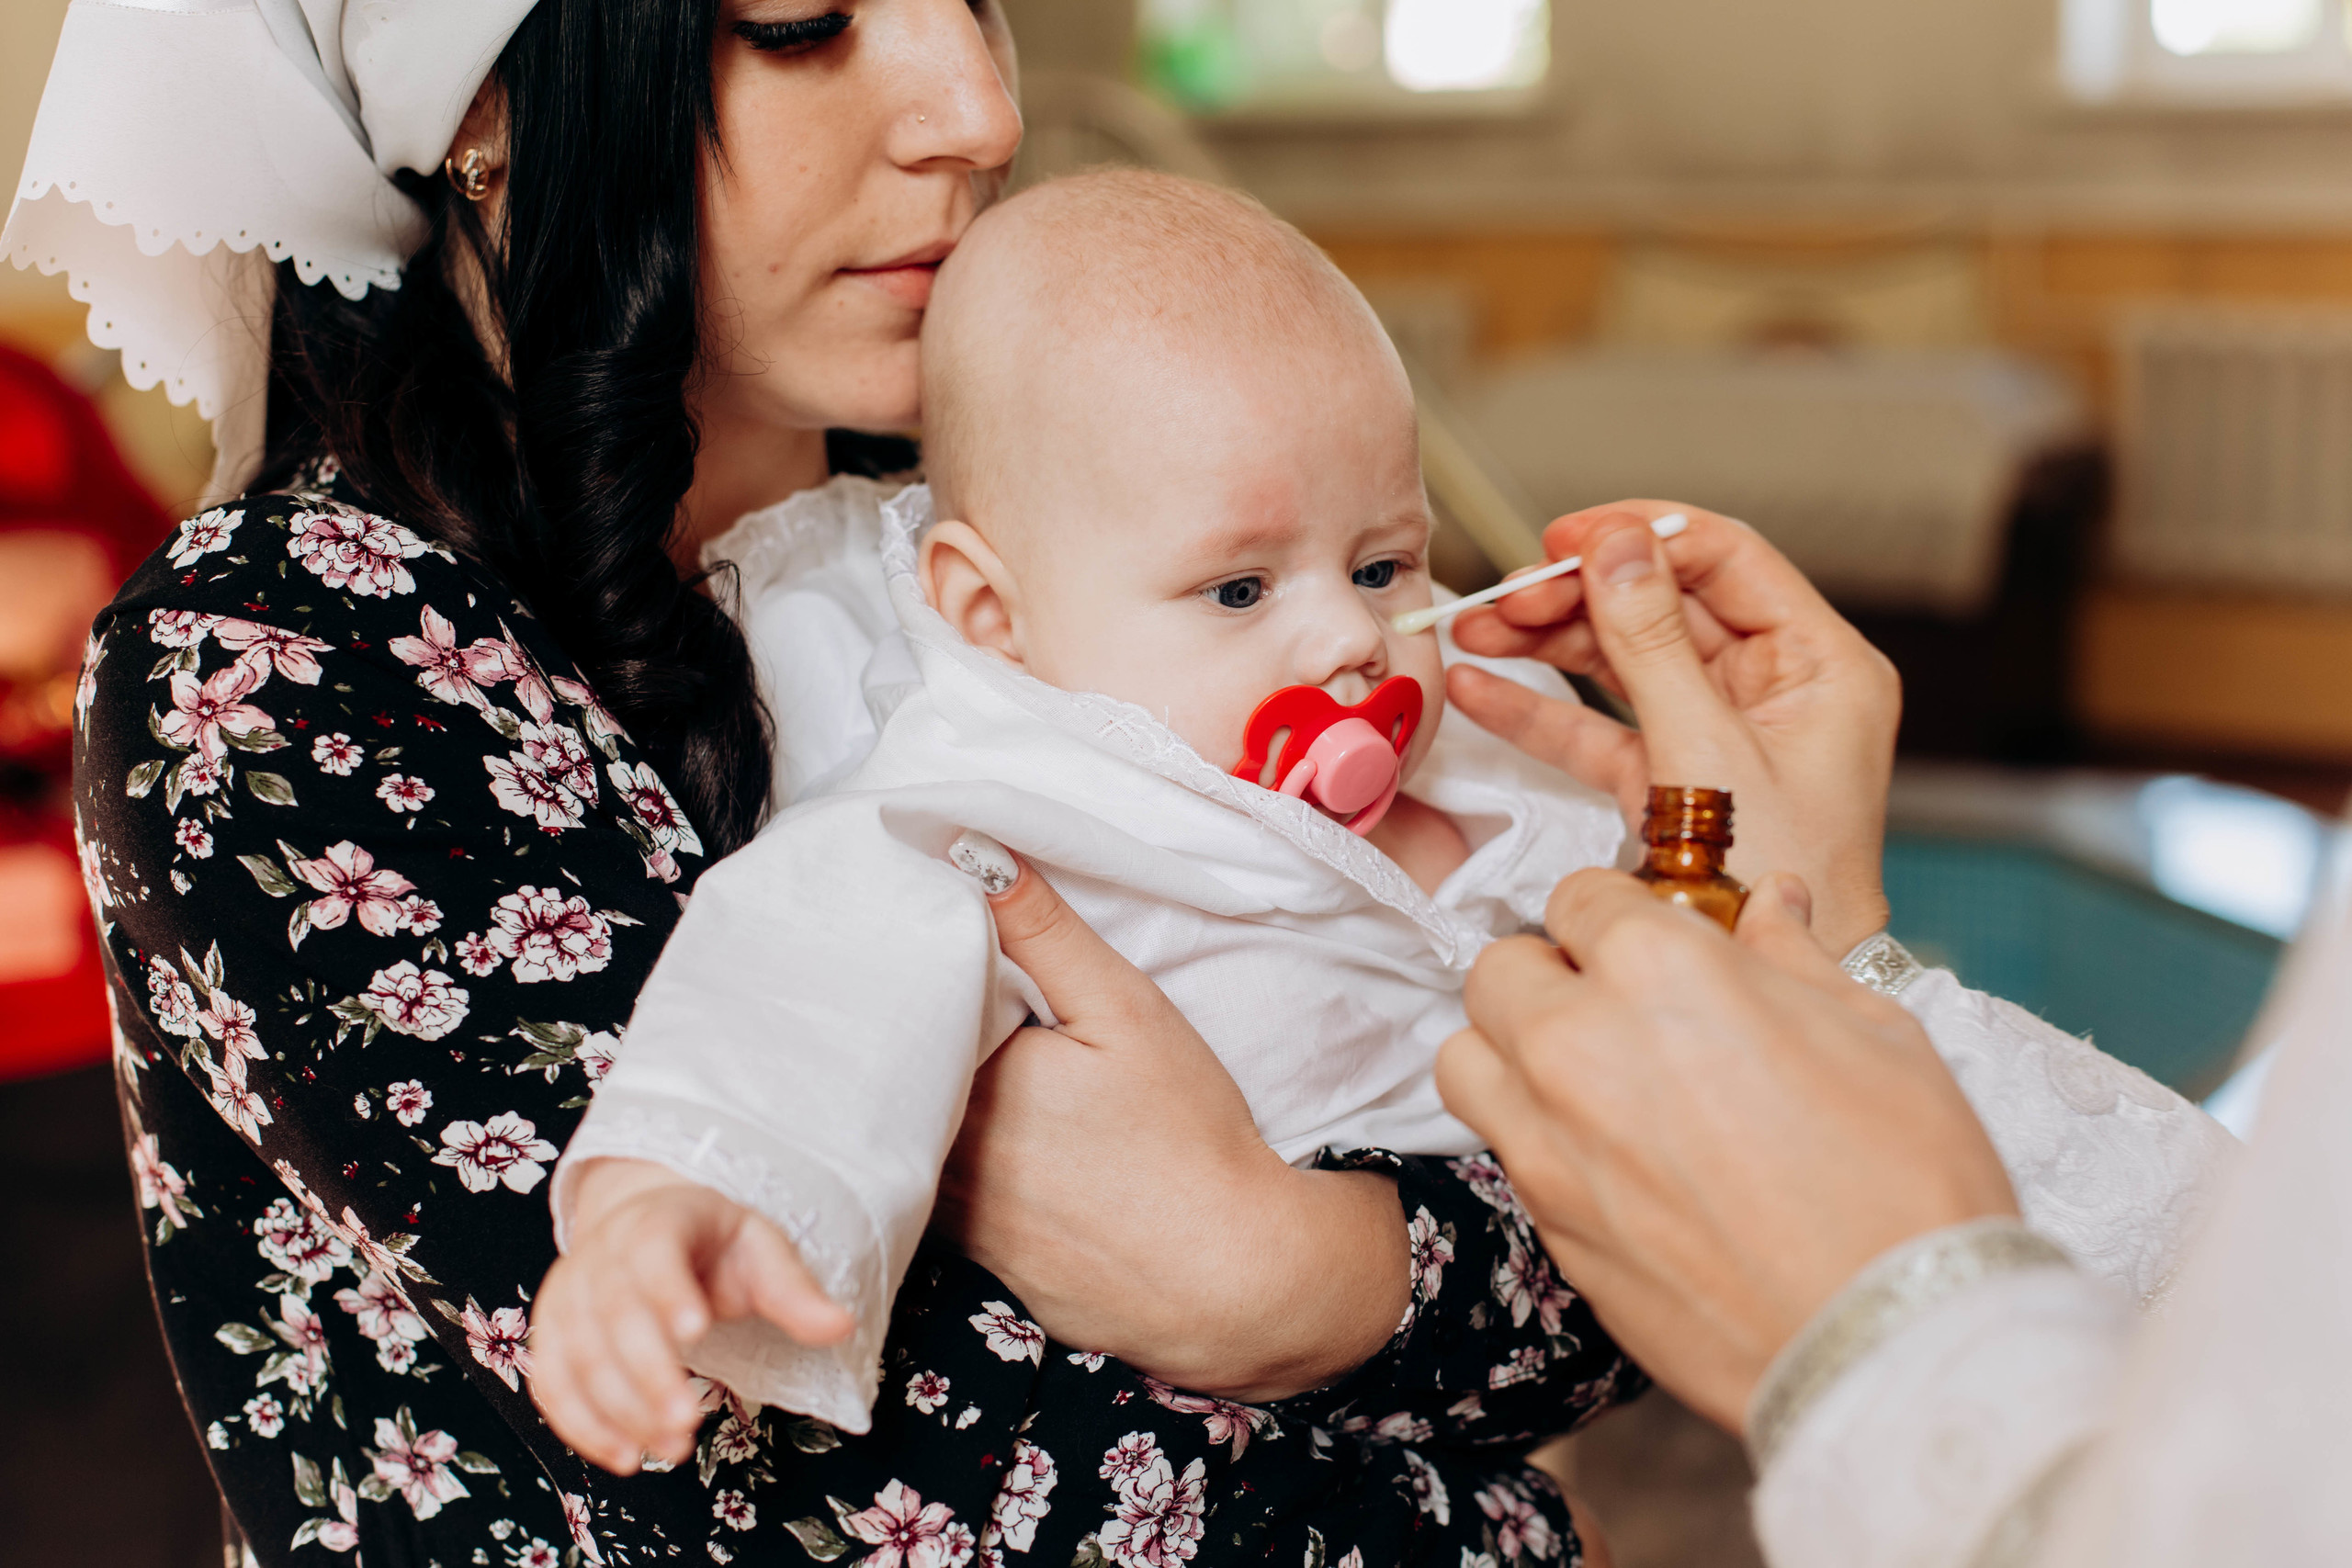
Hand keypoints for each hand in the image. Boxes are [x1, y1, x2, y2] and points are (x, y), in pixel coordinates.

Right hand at [527, 1157, 852, 1473]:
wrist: (644, 1226)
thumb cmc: (711, 1244)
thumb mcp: (760, 1250)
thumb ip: (793, 1290)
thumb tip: (841, 1326)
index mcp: (655, 1223)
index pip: (653, 1252)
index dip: (668, 1290)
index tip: (697, 1331)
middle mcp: (599, 1257)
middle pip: (612, 1316)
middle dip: (648, 1375)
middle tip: (688, 1422)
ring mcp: (567, 1297)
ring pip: (578, 1357)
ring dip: (620, 1410)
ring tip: (672, 1447)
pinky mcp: (550, 1336)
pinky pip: (552, 1384)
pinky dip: (581, 1425)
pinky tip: (625, 1456)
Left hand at [934, 849, 1410, 1401]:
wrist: (1232, 1276)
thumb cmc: (1189, 1135)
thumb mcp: (1125, 1009)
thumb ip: (1043, 929)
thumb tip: (966, 847)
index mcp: (970, 1082)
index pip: (901, 1013)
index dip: (908, 979)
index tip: (915, 944)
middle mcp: (941, 1157)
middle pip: (893, 1081)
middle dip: (904, 1041)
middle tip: (928, 998)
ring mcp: (955, 1221)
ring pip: (904, 1142)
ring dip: (913, 1107)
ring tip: (957, 1070)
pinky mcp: (977, 1267)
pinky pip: (932, 1200)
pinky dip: (943, 1166)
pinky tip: (989, 1149)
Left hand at [1436, 870, 2015, 1432]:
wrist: (1888, 1342)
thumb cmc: (1905, 1183)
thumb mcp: (1875, 1034)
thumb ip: (1794, 959)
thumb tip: (1772, 906)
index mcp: (1658, 969)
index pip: (1578, 895)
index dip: (1617, 913)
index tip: (1647, 941)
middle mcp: (1577, 1042)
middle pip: (1501, 968)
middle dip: (1551, 973)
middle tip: (1613, 1005)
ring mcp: (1547, 1137)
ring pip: (1466, 1055)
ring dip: (1510, 1050)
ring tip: (1585, 1074)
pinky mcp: (1545, 1220)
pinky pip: (1498, 1145)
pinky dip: (1527, 1132)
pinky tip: (1604, 1153)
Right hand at [1448, 503, 1899, 954]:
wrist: (1765, 982)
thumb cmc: (1779, 885)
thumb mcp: (1709, 749)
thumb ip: (1655, 644)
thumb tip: (1616, 548)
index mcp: (1819, 664)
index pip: (1726, 559)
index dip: (1641, 538)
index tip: (1566, 538)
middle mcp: (1775, 689)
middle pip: (1663, 606)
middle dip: (1577, 595)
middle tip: (1509, 596)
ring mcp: (1720, 731)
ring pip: (1625, 660)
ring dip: (1549, 644)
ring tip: (1478, 631)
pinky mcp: (1674, 776)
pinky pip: (1604, 725)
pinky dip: (1544, 709)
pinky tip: (1483, 689)